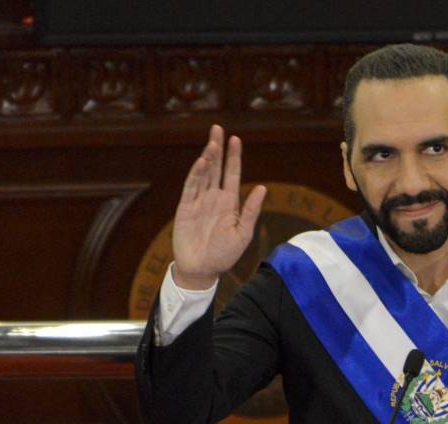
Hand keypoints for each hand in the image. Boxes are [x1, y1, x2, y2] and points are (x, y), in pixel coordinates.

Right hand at [171, 124, 266, 289]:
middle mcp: (214, 198)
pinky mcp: (185, 208)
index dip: (234, 157)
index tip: (235, 139)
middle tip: (218, 128)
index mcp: (229, 202)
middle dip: (217, 148)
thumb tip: (262, 188)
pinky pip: (191, 187)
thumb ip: (251, 210)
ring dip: (208, 158)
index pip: (232, 174)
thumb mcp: (243, 233)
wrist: (202, 270)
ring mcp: (199, 201)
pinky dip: (196, 174)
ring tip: (212, 142)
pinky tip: (202, 162)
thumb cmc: (224, 254)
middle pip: (216, 168)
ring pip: (203, 174)